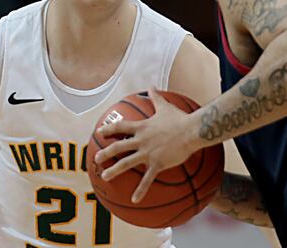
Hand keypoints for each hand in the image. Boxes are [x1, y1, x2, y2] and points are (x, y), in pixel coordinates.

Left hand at [94, 87, 200, 202]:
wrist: (192, 130)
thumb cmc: (180, 118)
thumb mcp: (165, 106)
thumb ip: (156, 97)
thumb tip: (151, 86)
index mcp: (141, 127)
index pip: (120, 127)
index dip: (108, 130)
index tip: (99, 132)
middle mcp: (140, 140)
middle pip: (118, 147)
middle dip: (105, 153)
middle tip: (95, 158)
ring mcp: (147, 153)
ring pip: (126, 163)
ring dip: (114, 170)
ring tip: (104, 176)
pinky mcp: (157, 164)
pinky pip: (147, 179)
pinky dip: (140, 190)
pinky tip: (134, 200)